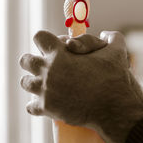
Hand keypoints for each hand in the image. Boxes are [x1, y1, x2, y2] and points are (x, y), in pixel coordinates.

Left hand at [20, 30, 142, 142]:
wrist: (115, 106)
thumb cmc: (115, 76)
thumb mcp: (117, 50)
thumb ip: (111, 37)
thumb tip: (105, 34)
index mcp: (60, 52)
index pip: (39, 37)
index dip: (47, 40)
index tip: (54, 47)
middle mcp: (48, 70)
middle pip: (25, 60)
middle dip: (35, 61)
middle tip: (47, 66)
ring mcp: (45, 90)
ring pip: (25, 82)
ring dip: (34, 81)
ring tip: (47, 84)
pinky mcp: (46, 108)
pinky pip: (30, 105)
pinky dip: (38, 103)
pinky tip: (50, 101)